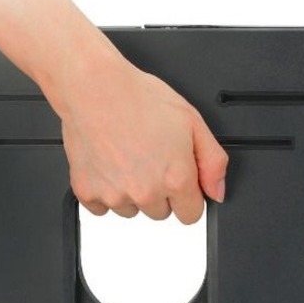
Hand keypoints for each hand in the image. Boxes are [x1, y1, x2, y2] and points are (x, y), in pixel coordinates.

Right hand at [59, 57, 228, 223]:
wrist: (94, 87)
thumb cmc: (138, 98)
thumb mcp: (192, 121)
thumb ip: (212, 161)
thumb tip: (216, 191)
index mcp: (175, 179)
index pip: (191, 214)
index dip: (187, 195)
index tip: (177, 177)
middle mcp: (145, 193)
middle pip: (160, 213)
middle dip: (159, 192)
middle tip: (149, 158)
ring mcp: (114, 196)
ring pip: (131, 210)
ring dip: (131, 193)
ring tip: (126, 157)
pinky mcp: (87, 193)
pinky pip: (101, 207)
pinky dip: (104, 191)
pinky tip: (107, 164)